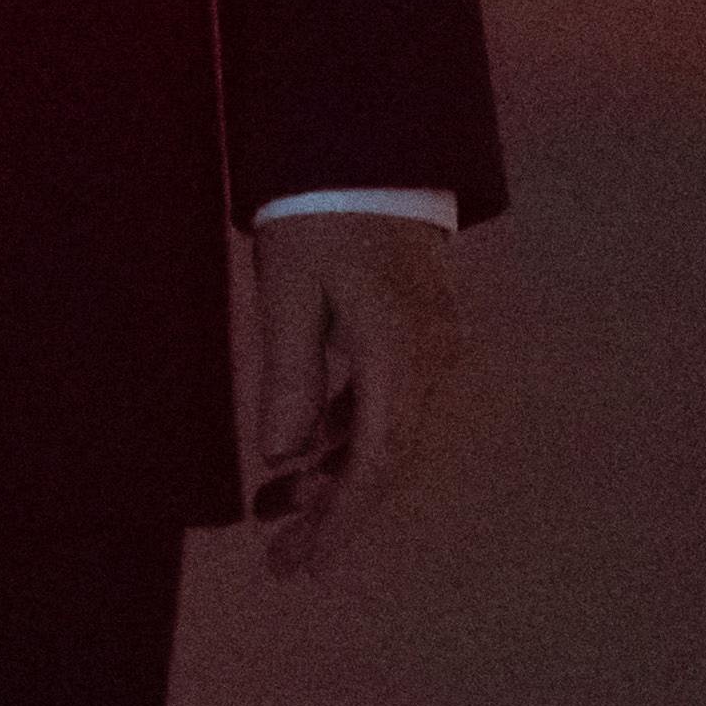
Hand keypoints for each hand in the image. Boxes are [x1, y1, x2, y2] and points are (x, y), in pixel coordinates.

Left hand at [243, 211, 460, 577]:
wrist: (369, 139)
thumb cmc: (320, 208)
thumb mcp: (288, 290)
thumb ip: (288, 376)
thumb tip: (283, 456)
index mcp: (401, 354)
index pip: (375, 462)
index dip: (342, 522)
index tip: (307, 566)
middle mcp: (431, 359)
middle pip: (385, 456)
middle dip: (332, 509)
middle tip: (279, 554)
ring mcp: (432, 343)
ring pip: (385, 430)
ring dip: (334, 471)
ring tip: (274, 508)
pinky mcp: (420, 328)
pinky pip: (385, 398)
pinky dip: (345, 430)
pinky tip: (305, 450)